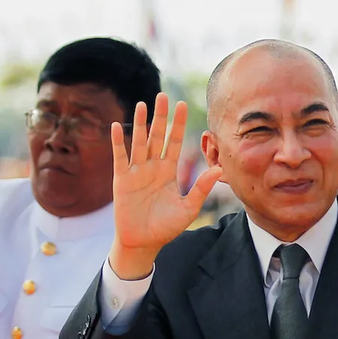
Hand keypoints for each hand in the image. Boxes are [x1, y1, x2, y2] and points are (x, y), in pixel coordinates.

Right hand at [108, 93, 222, 279]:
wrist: (144, 243)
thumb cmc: (165, 227)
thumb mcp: (188, 208)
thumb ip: (201, 188)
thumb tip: (219, 169)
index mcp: (168, 172)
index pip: (174, 143)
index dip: (178, 125)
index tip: (183, 105)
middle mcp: (152, 167)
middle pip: (157, 136)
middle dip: (161, 116)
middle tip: (163, 95)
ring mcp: (136, 172)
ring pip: (139, 142)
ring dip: (140, 123)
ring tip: (143, 104)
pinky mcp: (122, 181)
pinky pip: (120, 158)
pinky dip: (118, 143)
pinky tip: (117, 126)